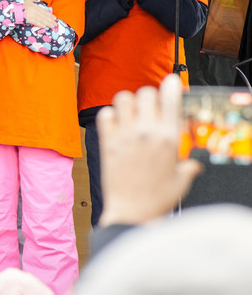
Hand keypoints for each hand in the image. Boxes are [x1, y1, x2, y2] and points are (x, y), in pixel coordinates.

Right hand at [22, 0, 57, 28]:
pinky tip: (44, 26)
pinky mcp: (27, 18)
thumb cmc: (19, 3)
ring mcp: (31, 14)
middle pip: (44, 16)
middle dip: (50, 20)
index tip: (54, 18)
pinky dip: (40, 24)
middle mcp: (34, 10)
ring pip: (41, 19)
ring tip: (52, 26)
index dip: (50, 15)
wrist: (11, 6)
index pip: (44, 11)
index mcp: (34, 5)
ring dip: (47, 23)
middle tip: (56, 24)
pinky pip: (35, 22)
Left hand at [96, 74, 201, 225]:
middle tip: (148, 107)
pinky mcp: (106, 142)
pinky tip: (115, 125)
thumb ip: (188, 165)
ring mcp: (124, 135)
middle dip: (148, 96)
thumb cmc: (157, 198)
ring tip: (130, 113)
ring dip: (127, 102)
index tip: (170, 82)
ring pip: (122, 97)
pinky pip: (104, 114)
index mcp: (168, 138)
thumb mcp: (182, 179)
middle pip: (145, 92)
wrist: (132, 212)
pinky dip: (109, 115)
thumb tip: (191, 162)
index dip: (170, 86)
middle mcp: (145, 132)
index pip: (170, 99)